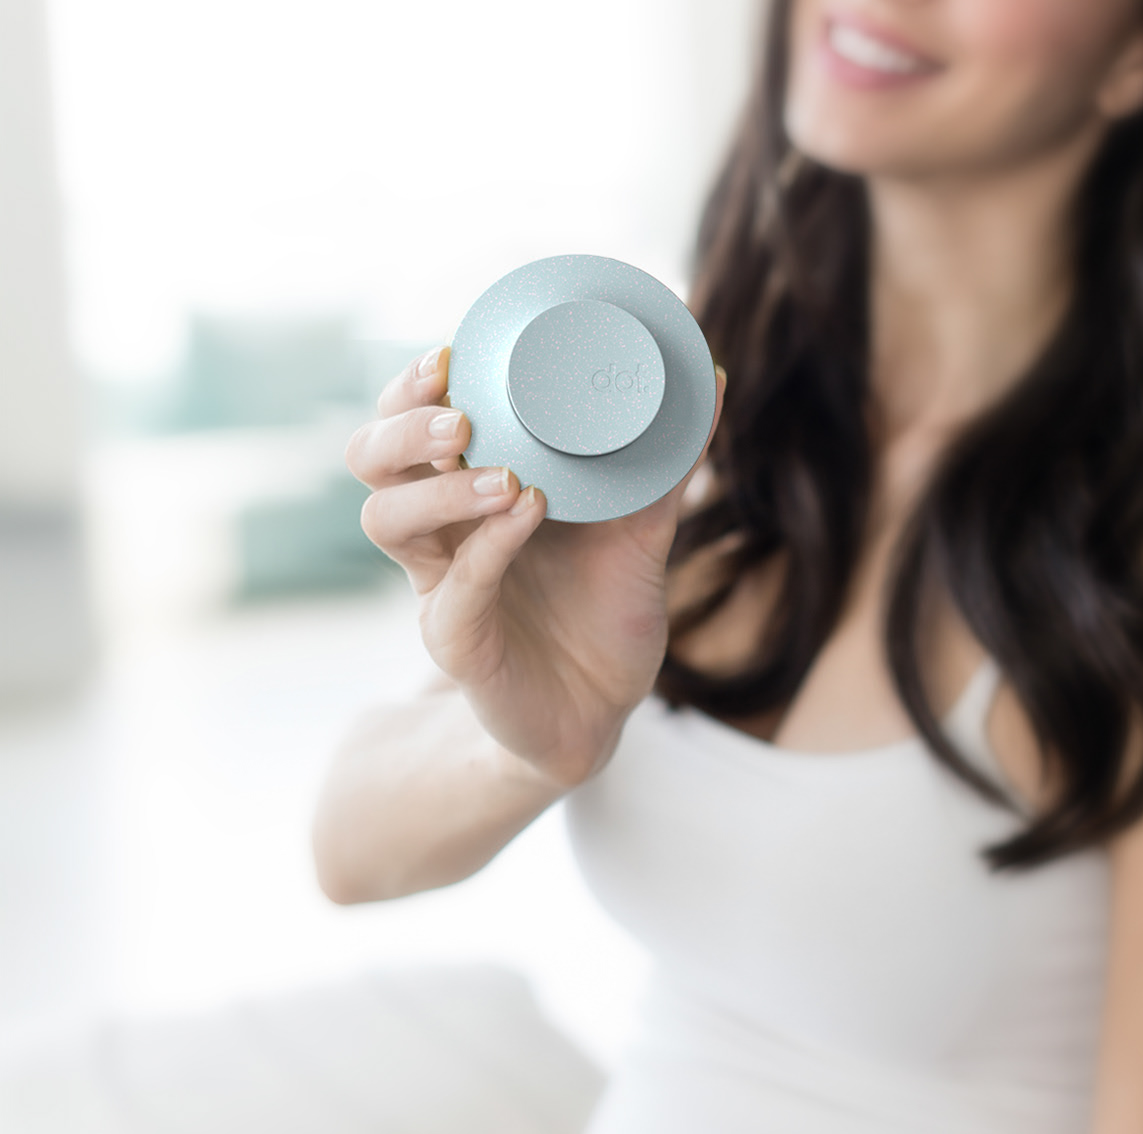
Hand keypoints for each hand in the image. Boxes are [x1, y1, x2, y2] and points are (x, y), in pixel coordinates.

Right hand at [346, 344, 724, 788]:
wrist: (603, 713)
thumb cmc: (605, 617)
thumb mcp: (643, 531)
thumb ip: (666, 464)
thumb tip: (714, 380)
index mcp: (468, 494)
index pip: (406, 425)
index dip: (411, 388)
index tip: (451, 354)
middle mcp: (441, 534)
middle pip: (372, 460)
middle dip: (403, 426)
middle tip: (461, 415)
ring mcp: (439, 588)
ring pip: (385, 519)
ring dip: (439, 488)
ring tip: (505, 475)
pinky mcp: (455, 641)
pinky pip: (454, 588)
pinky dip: (489, 546)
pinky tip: (527, 513)